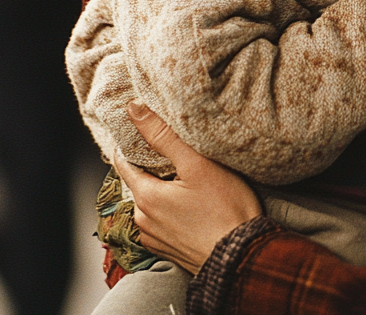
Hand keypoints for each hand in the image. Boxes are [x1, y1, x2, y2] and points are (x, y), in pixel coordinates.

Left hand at [114, 101, 263, 274]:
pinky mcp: (168, 250)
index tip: (141, 129)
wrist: (241, 255)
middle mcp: (143, 220)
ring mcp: (154, 238)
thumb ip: (164, 136)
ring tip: (186, 176)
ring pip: (151, 203)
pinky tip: (191, 203)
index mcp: (146, 197)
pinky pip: (161, 222)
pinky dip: (169, 209)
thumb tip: (134, 109)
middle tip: (175, 151)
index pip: (124, 163)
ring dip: (162, 189)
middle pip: (140, 182)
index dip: (131, 143)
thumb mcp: (197, 164)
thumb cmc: (224, 208)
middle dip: (153, 166)